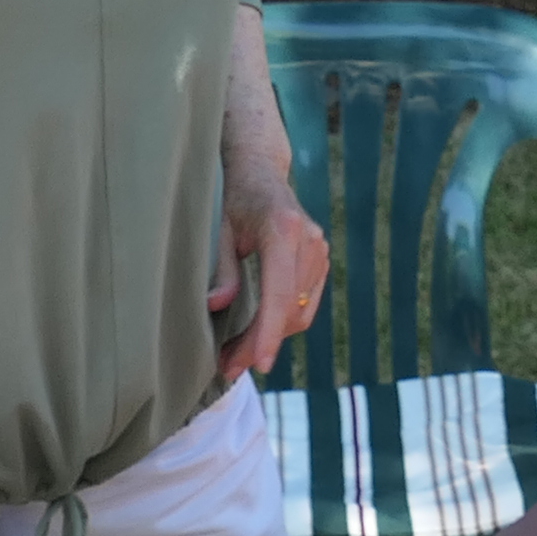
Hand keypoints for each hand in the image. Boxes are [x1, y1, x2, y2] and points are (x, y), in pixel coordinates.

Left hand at [212, 154, 327, 386]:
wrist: (258, 169)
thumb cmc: (231, 195)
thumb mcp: (217, 227)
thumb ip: (220, 266)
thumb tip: (216, 305)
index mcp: (283, 229)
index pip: (280, 293)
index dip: (269, 333)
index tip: (261, 364)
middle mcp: (309, 240)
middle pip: (291, 309)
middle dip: (261, 343)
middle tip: (227, 366)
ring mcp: (319, 249)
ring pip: (301, 312)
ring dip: (271, 338)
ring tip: (236, 355)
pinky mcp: (320, 259)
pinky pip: (305, 303)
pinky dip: (282, 323)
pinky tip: (256, 333)